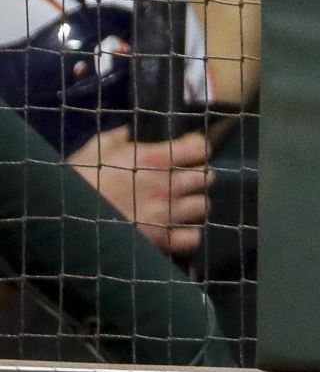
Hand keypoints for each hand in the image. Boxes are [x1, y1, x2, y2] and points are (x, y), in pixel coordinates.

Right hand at [68, 124, 214, 257]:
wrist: (61, 219)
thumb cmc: (77, 179)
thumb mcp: (95, 149)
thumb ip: (118, 137)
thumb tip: (130, 130)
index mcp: (155, 159)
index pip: (201, 148)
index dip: (198, 149)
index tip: (189, 152)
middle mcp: (168, 185)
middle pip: (207, 178)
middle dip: (198, 177)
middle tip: (184, 180)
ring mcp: (167, 214)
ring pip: (203, 206)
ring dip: (194, 205)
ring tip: (181, 205)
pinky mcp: (160, 241)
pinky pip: (192, 238)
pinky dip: (189, 235)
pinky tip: (178, 230)